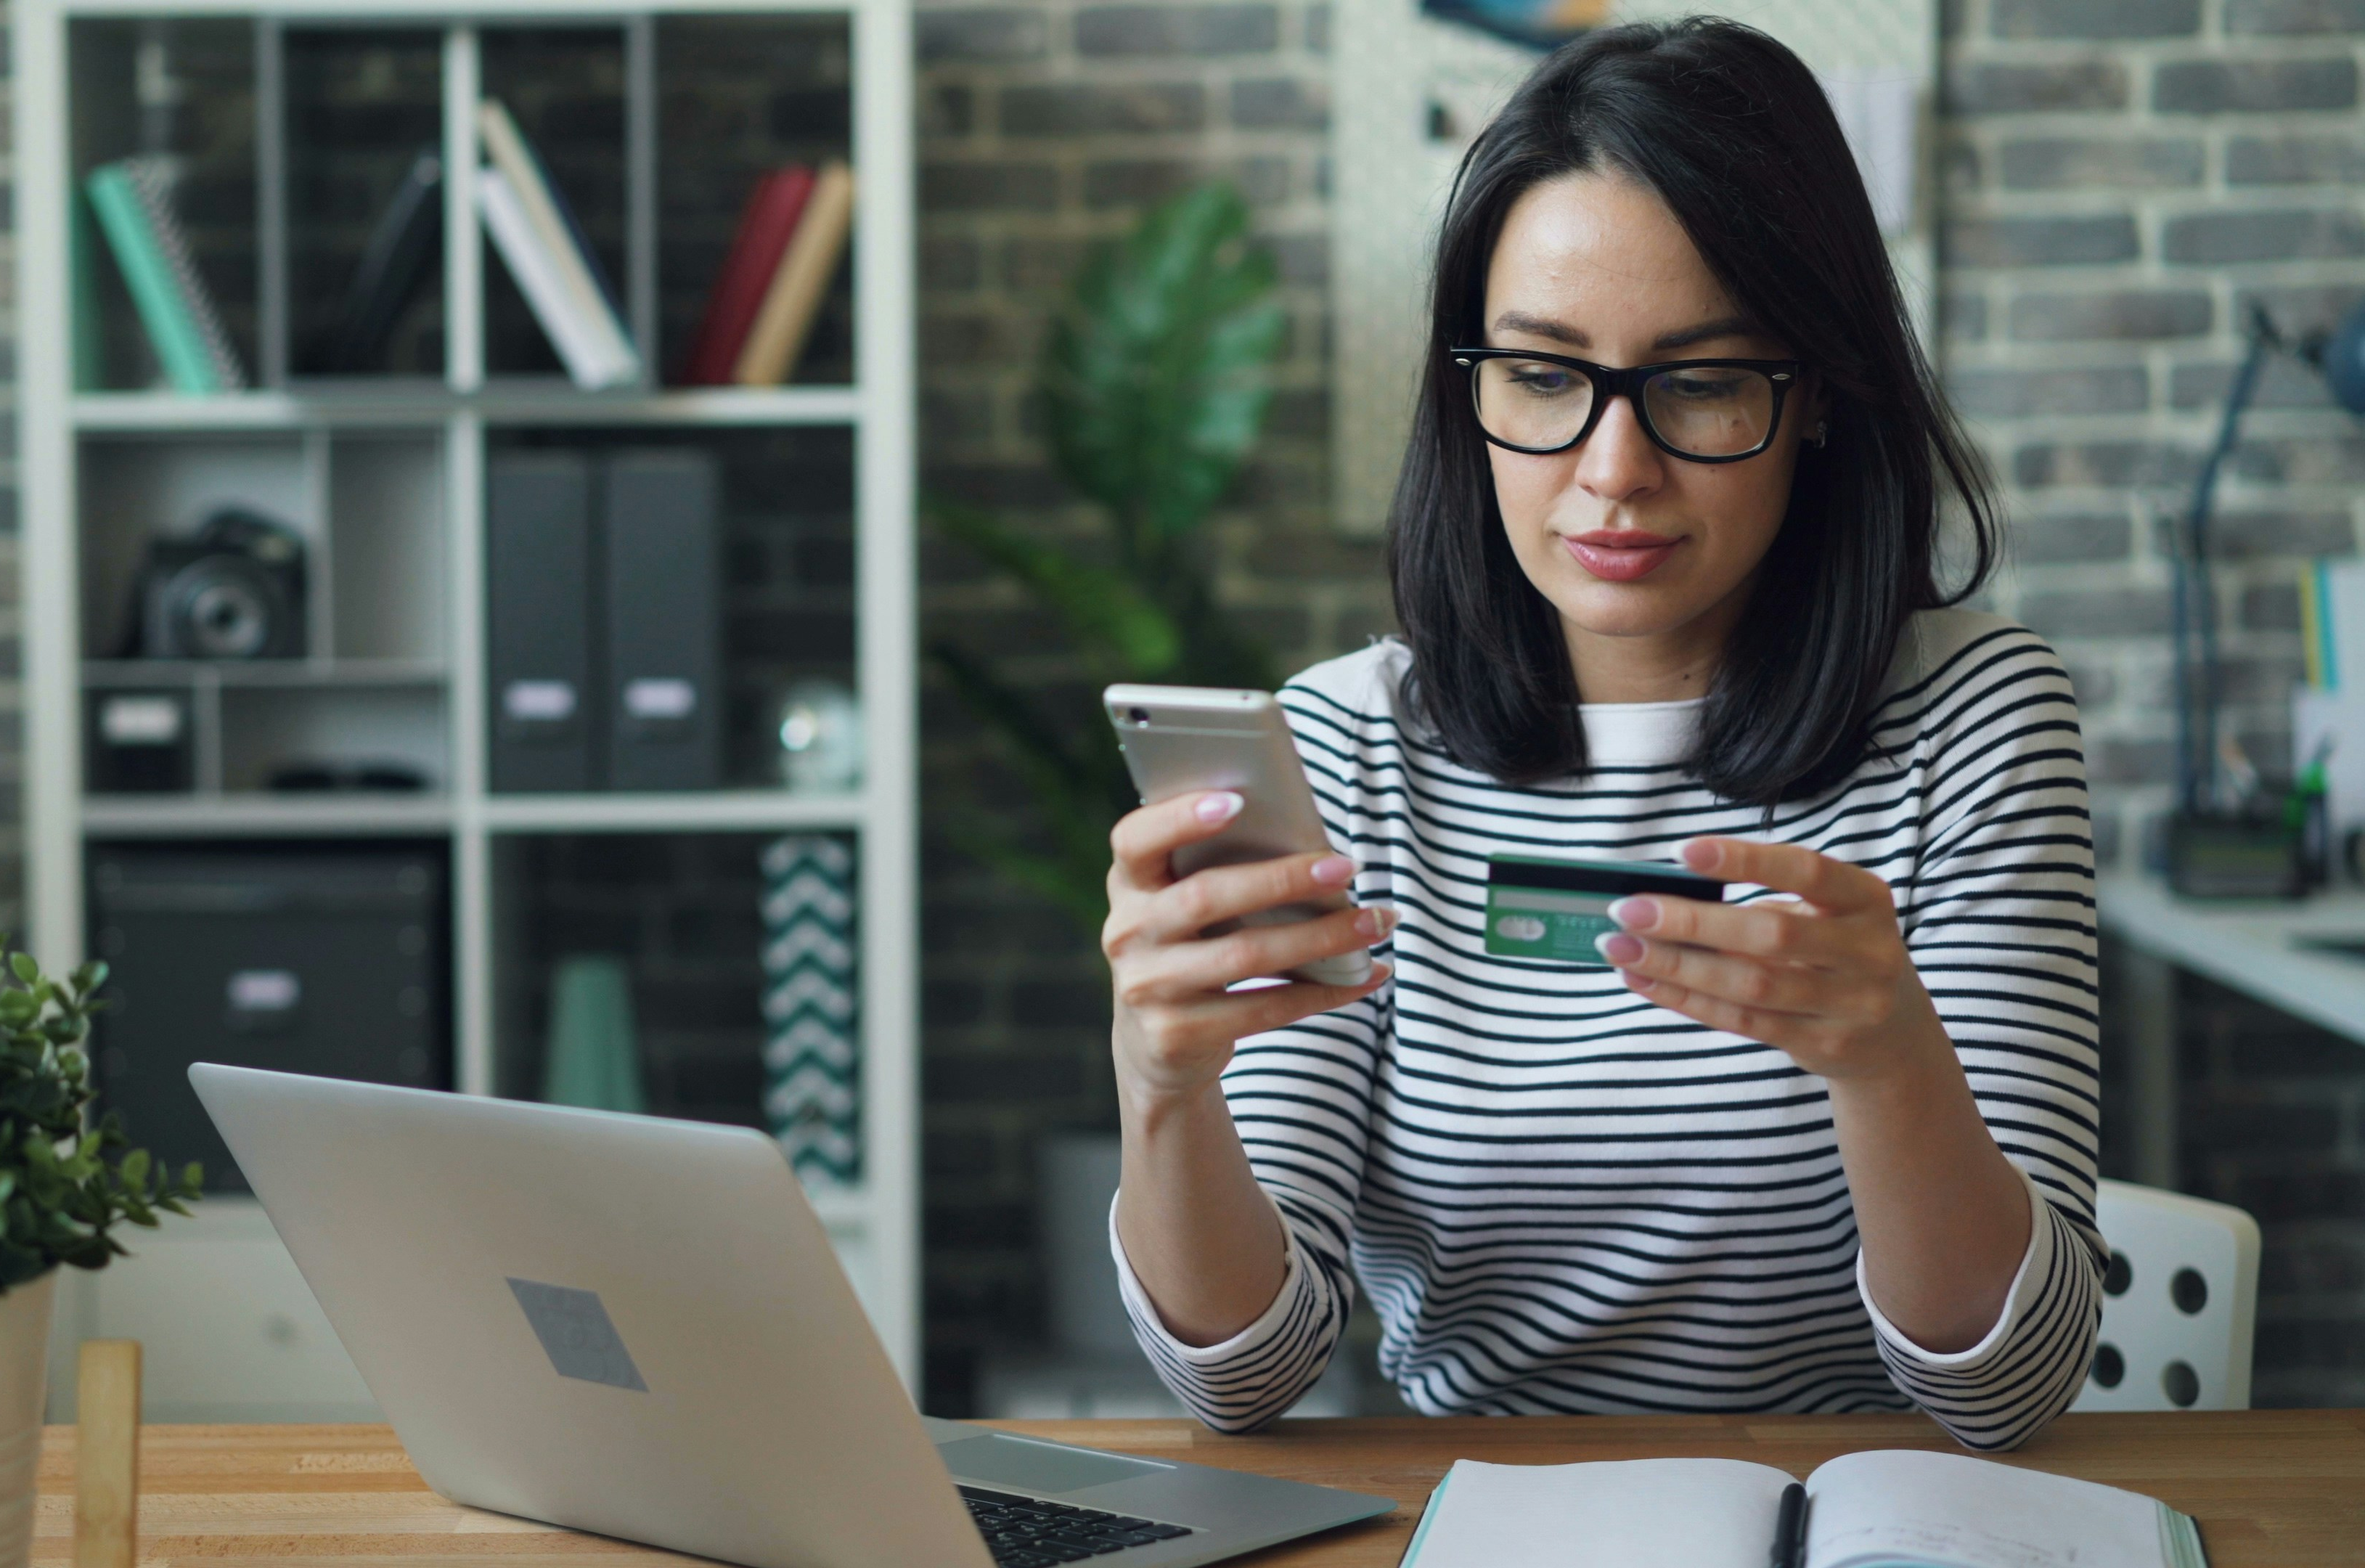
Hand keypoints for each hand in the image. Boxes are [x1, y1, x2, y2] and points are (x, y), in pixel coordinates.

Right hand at [1104, 790, 1392, 1101]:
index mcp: (1128, 883)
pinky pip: (1263, 1010)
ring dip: (1320, 937)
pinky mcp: (1176, 1034)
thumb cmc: (1191, 948)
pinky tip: (1364, 975)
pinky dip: (1324, 992)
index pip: (1135, 839)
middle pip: (1205, 897)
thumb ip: (1219, 871)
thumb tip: (1313, 848)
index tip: (1238, 801)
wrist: (1155, 1045)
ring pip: (1245, 955)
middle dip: (1282, 879)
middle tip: (1346, 867)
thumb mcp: (1184, 905)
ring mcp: (1147, 988)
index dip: (1179, 818)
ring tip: (1374, 923)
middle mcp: (1127, 933)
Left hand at [1593, 837, 1945, 1081]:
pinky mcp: (1823, 1045)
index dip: (1745, 860)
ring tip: (1620, 948)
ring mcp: (1850, 1005)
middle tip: (1627, 910)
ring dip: (1676, 965)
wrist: (1894, 1038)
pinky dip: (1687, 998)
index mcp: (1866, 899)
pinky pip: (1743, 1021)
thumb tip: (1666, 895)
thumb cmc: (1837, 953)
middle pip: (1770, 934)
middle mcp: (1867, 951)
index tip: (1681, 850)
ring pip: (1750, 985)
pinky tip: (1645, 979)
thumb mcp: (1826, 916)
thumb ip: (1765, 902)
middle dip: (1691, 921)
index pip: (1806, 871)